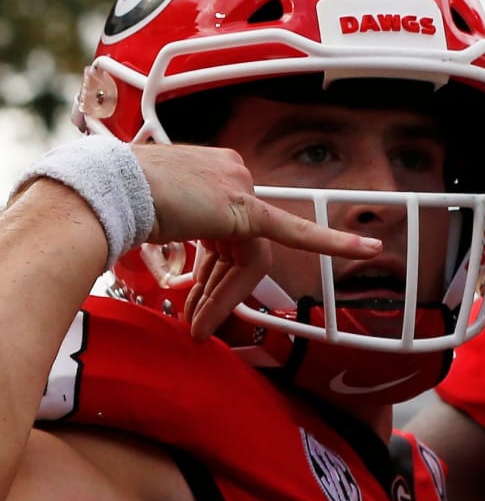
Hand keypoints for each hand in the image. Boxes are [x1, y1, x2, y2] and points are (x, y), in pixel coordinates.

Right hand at [133, 144, 380, 340]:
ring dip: (222, 298)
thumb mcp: (147, 214)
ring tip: (197, 327)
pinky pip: (294, 233)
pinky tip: (365, 249)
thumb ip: (175, 231)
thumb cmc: (110, 202)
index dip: (209, 272)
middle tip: (194, 325)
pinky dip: (332, 244)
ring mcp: (241, 187)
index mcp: (210, 173)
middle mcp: (232, 174)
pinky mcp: (247, 209)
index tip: (193, 299)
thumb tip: (178, 268)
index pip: (223, 232)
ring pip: (247, 258)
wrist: (103, 191)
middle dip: (215, 291)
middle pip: (238, 248)